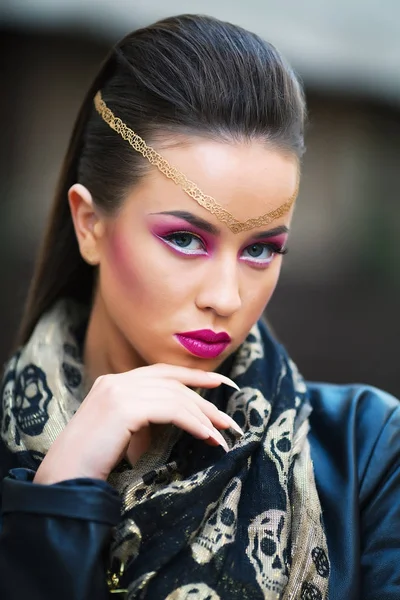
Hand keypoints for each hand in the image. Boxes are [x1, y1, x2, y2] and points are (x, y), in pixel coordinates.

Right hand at [33, 363, 241, 484]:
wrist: (65, 478)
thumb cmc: (92, 460)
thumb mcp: (121, 430)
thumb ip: (144, 417)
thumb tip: (180, 419)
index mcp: (114, 382)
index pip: (162, 372)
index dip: (193, 376)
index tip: (221, 383)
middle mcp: (117, 380)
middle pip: (173, 383)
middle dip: (205, 399)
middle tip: (229, 419)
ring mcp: (119, 391)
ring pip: (175, 396)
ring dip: (204, 417)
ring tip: (223, 435)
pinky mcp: (124, 407)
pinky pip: (171, 410)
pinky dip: (193, 422)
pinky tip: (207, 436)